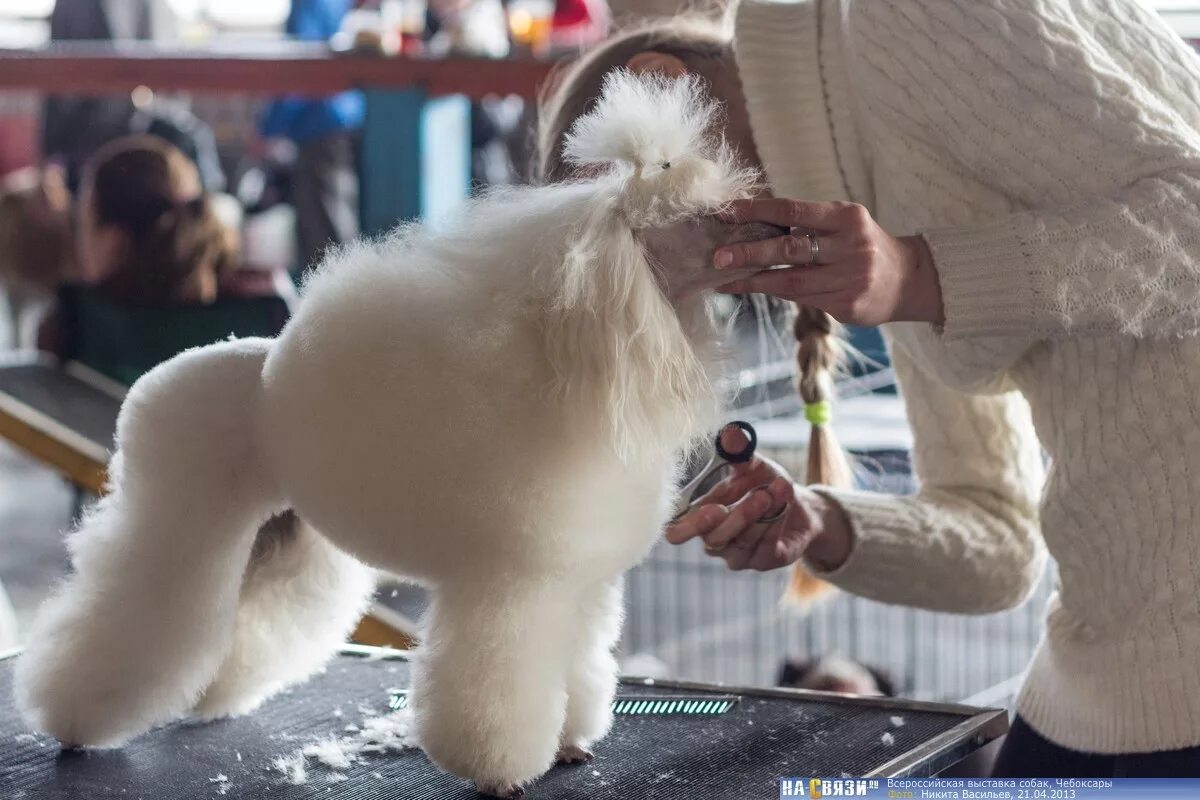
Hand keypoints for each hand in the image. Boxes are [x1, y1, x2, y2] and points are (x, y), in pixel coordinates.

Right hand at [665, 427, 853, 571]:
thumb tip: (731, 433)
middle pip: (715, 538)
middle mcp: (715, 541)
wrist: (800, 506)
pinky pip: (766, 548)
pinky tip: (785, 504)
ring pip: (744, 541)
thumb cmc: (763, 485)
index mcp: (701, 517)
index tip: (710, 509)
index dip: (686, 528)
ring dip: (764, 514)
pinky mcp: (762, 561)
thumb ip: (738, 452)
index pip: (678, 532)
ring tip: (781, 488)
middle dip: (740, 515)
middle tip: (760, 495)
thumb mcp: (752, 465)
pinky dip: (777, 523)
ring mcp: (738, 555)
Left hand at [712, 198, 944, 326]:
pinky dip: (774, 292)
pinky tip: (752, 289)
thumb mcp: (844, 224)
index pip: (794, 211)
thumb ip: (807, 224)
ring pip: (791, 281)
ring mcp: (850, 279)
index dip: (757, 211)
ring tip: (723, 280)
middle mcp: (851, 247)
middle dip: (750, 253)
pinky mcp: (847, 306)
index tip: (726, 213)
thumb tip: (751, 223)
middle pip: (790, 250)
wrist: (908, 280)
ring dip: (753, 281)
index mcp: (847, 218)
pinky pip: (801, 298)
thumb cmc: (862, 245)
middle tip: (718, 257)